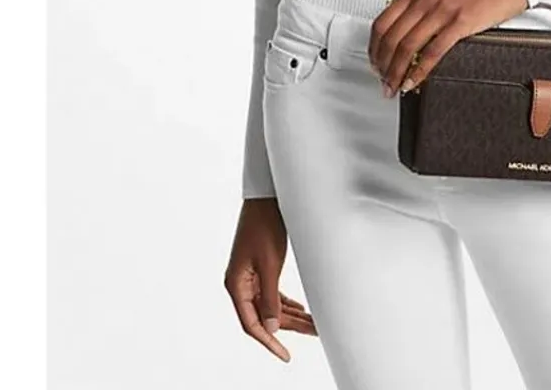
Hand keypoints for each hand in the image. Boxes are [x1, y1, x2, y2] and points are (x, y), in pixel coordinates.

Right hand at [224, 197, 316, 362]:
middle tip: (314, 333)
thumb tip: (271, 328)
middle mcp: (240, 283)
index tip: (285, 354)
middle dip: (289, 327)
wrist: (266, 197)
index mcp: (236, 284)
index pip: (251, 324)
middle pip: (263, 316)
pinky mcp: (260, 268)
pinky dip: (286, 303)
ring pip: (270, 306)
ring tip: (314, 323)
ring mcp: (250, 276)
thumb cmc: (263, 224)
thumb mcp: (269, 263)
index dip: (268, 342)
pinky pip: (272, 294)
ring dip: (291, 315)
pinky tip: (301, 310)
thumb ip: (269, 297)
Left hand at [369, 0, 528, 96]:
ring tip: (394, 86)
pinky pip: (432, 52)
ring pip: (407, 47)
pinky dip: (419, 71)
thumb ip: (418, 8)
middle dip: (382, 65)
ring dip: (396, 72)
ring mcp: (441, 10)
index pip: (382, 22)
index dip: (374, 47)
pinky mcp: (460, 23)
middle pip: (391, 38)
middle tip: (382, 80)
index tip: (374, 62)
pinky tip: (414, 81)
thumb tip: (401, 36)